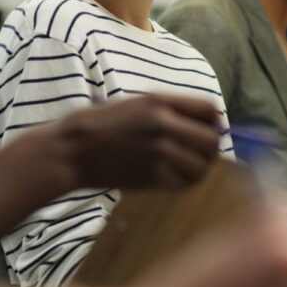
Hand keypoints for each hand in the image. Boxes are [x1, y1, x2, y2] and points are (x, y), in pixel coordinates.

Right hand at [53, 94, 222, 190]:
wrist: (72, 150)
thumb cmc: (101, 123)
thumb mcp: (136, 103)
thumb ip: (171, 110)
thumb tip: (208, 123)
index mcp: (158, 102)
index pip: (209, 109)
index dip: (213, 120)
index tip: (208, 127)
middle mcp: (162, 125)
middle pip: (211, 140)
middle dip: (210, 146)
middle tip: (199, 151)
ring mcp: (157, 153)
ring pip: (201, 166)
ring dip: (200, 167)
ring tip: (188, 165)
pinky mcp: (150, 177)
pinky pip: (184, 184)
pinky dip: (185, 182)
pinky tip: (175, 176)